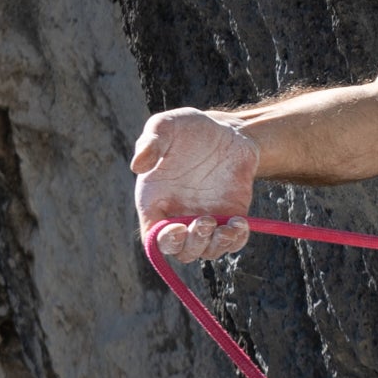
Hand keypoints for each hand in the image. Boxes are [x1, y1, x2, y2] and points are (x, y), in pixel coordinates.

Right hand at [131, 107, 259, 263]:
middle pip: (181, 251)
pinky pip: (232, 242)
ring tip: (229, 225)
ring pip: (207, 251)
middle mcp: (178, 216)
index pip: (154, 237)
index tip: (178, 228)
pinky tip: (240, 222)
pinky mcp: (229, 219)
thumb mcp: (166, 126)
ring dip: (216, 245)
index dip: (164, 241)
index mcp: (155, 202)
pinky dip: (236, 240)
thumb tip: (137, 166)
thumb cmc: (189, 129)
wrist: (228, 132)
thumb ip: (150, 142)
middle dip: (193, 244)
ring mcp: (205, 220)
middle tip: (206, 220)